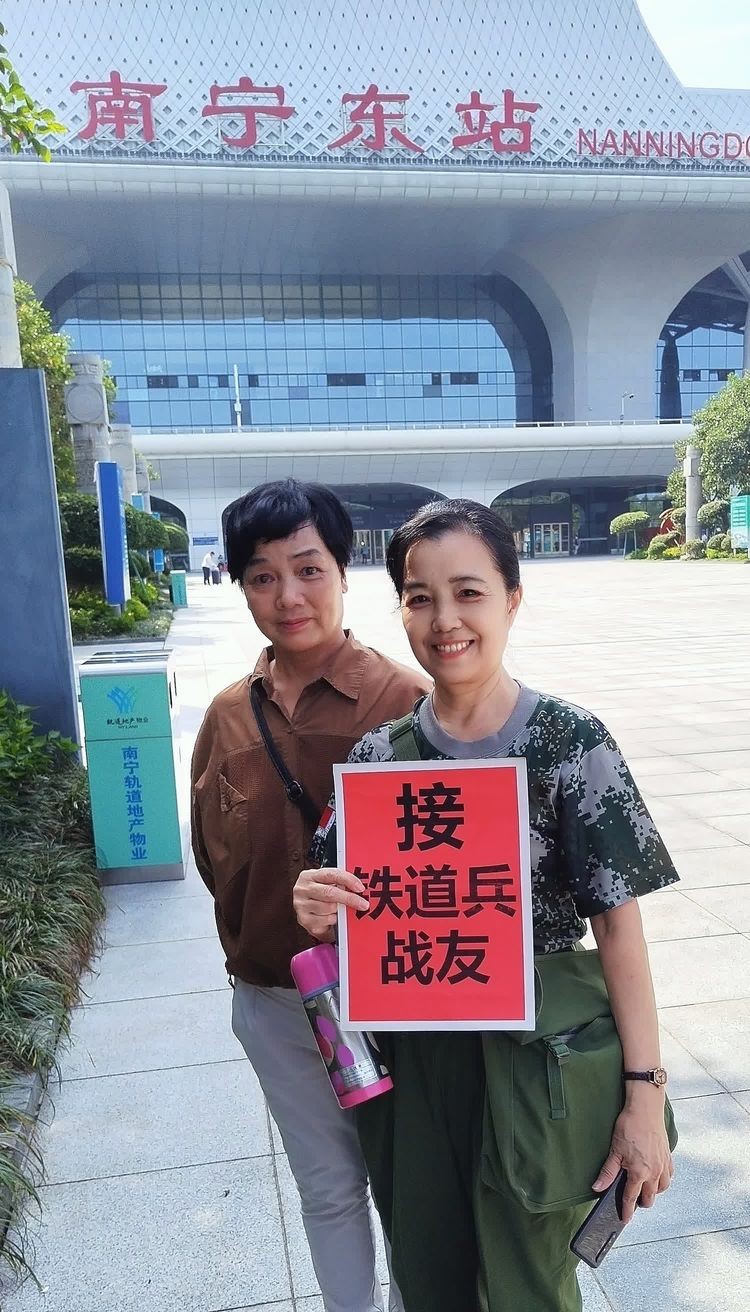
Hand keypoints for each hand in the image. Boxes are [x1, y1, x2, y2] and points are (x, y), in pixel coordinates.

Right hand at [293, 867, 369, 940]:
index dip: (347, 880)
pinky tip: (332, 917)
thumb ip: (339, 883)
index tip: (360, 888)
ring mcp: (301, 905)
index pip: (331, 874)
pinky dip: (333, 919)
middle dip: (349, 898)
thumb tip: (360, 888)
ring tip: (341, 910)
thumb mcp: (327, 885)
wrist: (306, 913)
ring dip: (339, 910)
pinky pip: (325, 920)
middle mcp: (302, 889)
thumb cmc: (320, 896)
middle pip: (329, 892)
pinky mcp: (303, 920)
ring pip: (328, 908)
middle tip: (363, 904)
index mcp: (309, 876)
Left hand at [592, 1100, 673, 1221]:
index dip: (626, 1210)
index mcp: (640, 1173)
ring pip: (661, 1189)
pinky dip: (663, 1179)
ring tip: (643, 1187)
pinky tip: (656, 1175)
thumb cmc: (629, 1126)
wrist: (646, 1108)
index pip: (631, 1198)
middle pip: (649, 1198)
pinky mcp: (668, 1156)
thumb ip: (608, 1172)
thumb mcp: (614, 1150)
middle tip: (632, 1199)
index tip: (624, 1219)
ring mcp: (663, 1165)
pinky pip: (669, 1175)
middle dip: (641, 1202)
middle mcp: (655, 1172)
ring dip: (653, 1192)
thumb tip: (597, 1187)